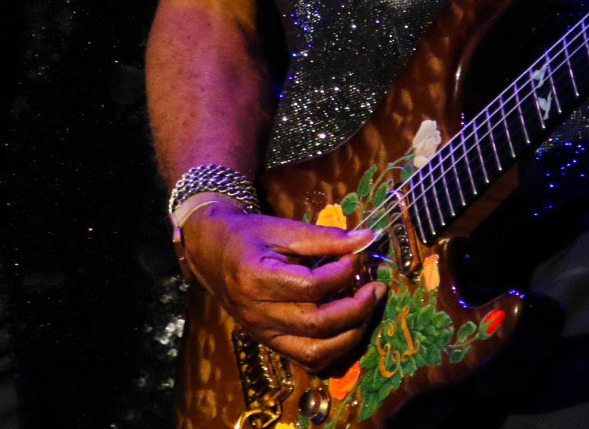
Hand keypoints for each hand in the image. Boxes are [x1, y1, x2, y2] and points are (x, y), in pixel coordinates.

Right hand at [180, 199, 385, 371]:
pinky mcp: (269, 343)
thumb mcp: (282, 228)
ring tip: (366, 308)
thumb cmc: (248, 236)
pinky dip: (333, 350)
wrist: (212, 254)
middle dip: (357, 308)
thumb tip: (367, 238)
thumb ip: (324, 237)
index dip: (342, 273)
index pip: (310, 286)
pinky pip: (307, 360)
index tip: (357, 256)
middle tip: (376, 287)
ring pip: (315, 352)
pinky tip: (347, 327)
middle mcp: (257, 313)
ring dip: (351, 334)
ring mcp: (262, 333)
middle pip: (318, 323)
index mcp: (255, 277)